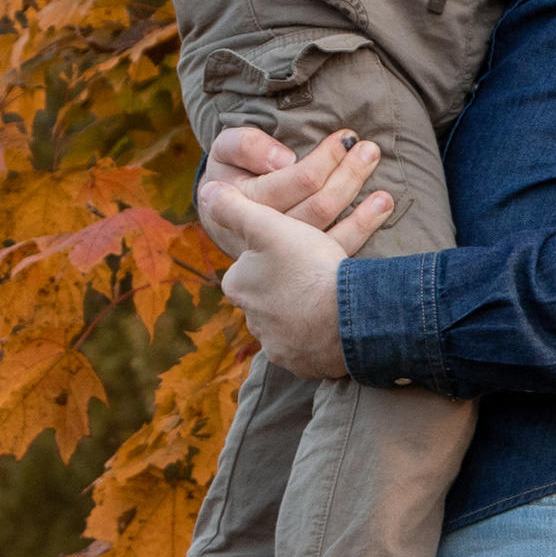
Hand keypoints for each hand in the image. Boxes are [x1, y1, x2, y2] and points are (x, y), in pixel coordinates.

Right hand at [196, 124, 388, 258]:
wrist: (225, 213)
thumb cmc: (232, 172)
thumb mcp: (225, 149)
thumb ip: (246, 146)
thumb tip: (283, 160)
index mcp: (241, 207)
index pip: (288, 185)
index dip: (321, 161)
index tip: (344, 137)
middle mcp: (263, 238)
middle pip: (315, 209)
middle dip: (346, 176)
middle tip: (369, 149)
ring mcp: (285, 258)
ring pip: (329, 232)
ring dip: (360, 201)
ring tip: (377, 169)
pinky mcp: (304, 266)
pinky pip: (338, 251)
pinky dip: (363, 228)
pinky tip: (382, 205)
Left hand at [215, 179, 391, 382]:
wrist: (349, 317)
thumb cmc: (308, 267)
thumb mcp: (269, 226)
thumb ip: (235, 208)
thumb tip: (205, 191)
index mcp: (238, 287)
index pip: (249, 266)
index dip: (274, 255)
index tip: (297, 251)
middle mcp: (251, 322)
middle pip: (267, 296)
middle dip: (286, 286)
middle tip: (315, 272)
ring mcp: (278, 347)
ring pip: (288, 322)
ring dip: (303, 311)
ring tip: (328, 296)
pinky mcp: (303, 365)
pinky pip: (308, 346)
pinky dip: (318, 335)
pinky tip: (335, 321)